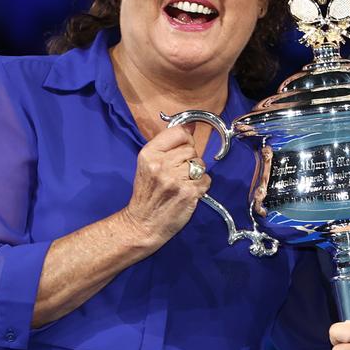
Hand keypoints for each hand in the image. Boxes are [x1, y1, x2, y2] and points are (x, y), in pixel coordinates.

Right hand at [122, 125, 210, 244]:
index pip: (179, 133)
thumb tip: (191, 126)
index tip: (182, 149)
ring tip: (182, 184)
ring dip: (195, 174)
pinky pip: (206, 180)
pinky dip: (201, 186)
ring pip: (200, 164)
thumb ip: (168, 144)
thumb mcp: (148, 164)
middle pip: (191, 150)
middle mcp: (162, 165)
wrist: (143, 224)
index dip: (186, 140)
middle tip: (177, 174)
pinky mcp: (189, 193)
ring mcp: (176, 180)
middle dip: (188, 160)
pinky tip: (188, 192)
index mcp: (149, 154)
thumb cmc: (147, 193)